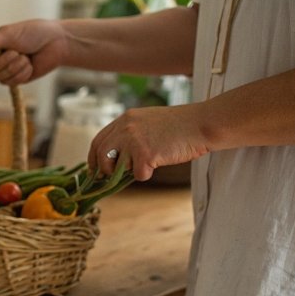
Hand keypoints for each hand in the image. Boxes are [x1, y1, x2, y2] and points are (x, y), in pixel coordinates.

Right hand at [0, 19, 68, 85]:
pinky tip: (30, 64)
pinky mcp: (17, 79)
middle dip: (5, 62)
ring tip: (26, 56)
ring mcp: (5, 71)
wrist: (57, 43)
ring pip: (1, 78)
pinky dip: (23, 73)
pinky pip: (13, 82)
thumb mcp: (8, 34)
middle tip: (17, 51)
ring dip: (16, 67)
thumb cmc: (33, 33)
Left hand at [88, 103, 210, 180]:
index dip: (94, 157)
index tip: (94, 168)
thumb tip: (116, 157)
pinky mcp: (145, 154)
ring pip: (119, 167)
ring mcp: (134, 141)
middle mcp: (125, 128)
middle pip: (101, 155)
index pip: (98, 140)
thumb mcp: (147, 122)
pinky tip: (161, 161)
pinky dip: (148, 173)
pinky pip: (139, 175)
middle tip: (113, 176)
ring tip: (149, 160)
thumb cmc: (180, 125)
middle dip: (105, 169)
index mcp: (124, 119)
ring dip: (132, 170)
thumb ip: (129, 134)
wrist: (201, 123)